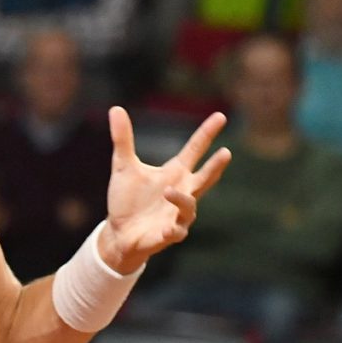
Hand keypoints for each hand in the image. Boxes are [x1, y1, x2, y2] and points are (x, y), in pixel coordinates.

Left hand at [98, 109, 230, 272]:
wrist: (119, 232)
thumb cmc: (127, 199)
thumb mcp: (123, 166)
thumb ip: (123, 139)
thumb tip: (115, 108)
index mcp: (175, 173)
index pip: (195, 149)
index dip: (207, 133)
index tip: (220, 116)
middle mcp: (182, 191)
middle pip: (205, 178)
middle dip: (215, 167)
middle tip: (226, 152)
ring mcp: (178, 214)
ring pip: (189, 206)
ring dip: (181, 199)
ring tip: (168, 191)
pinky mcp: (168, 234)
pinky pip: (176, 232)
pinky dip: (173, 228)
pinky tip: (167, 227)